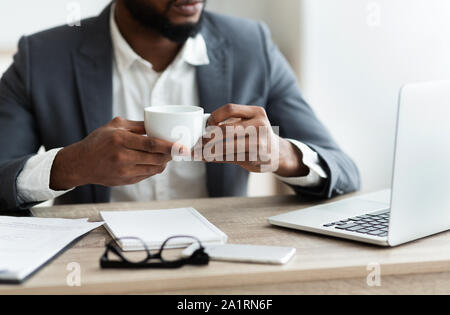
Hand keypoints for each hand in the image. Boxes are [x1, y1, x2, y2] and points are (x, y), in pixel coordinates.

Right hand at [50, 117, 184, 189]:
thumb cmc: (98, 141)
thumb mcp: (114, 126)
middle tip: (179, 150)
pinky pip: (147, 175)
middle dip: (171, 155)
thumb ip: (137, 125)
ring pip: (154, 169)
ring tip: (168, 155)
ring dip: (164, 162)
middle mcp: (122, 156)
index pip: (151, 144)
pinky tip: (156, 162)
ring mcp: (124, 171)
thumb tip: (158, 124)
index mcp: (120, 139)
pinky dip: (155, 168)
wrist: (80, 164)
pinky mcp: (125, 181)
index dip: (169, 146)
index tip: (182, 147)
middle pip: (156, 158)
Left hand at [201, 104, 309, 176]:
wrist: (277, 153)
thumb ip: (230, 124)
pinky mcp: (256, 157)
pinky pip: (230, 157)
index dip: (215, 116)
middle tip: (199, 141)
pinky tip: (208, 158)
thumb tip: (201, 130)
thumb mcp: (249, 124)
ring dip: (209, 150)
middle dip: (209, 137)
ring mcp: (259, 141)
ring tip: (199, 152)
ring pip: (226, 145)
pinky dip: (215, 158)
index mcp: (256, 112)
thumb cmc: (258, 136)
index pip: (230, 109)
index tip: (207, 125)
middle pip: (226, 129)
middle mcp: (259, 125)